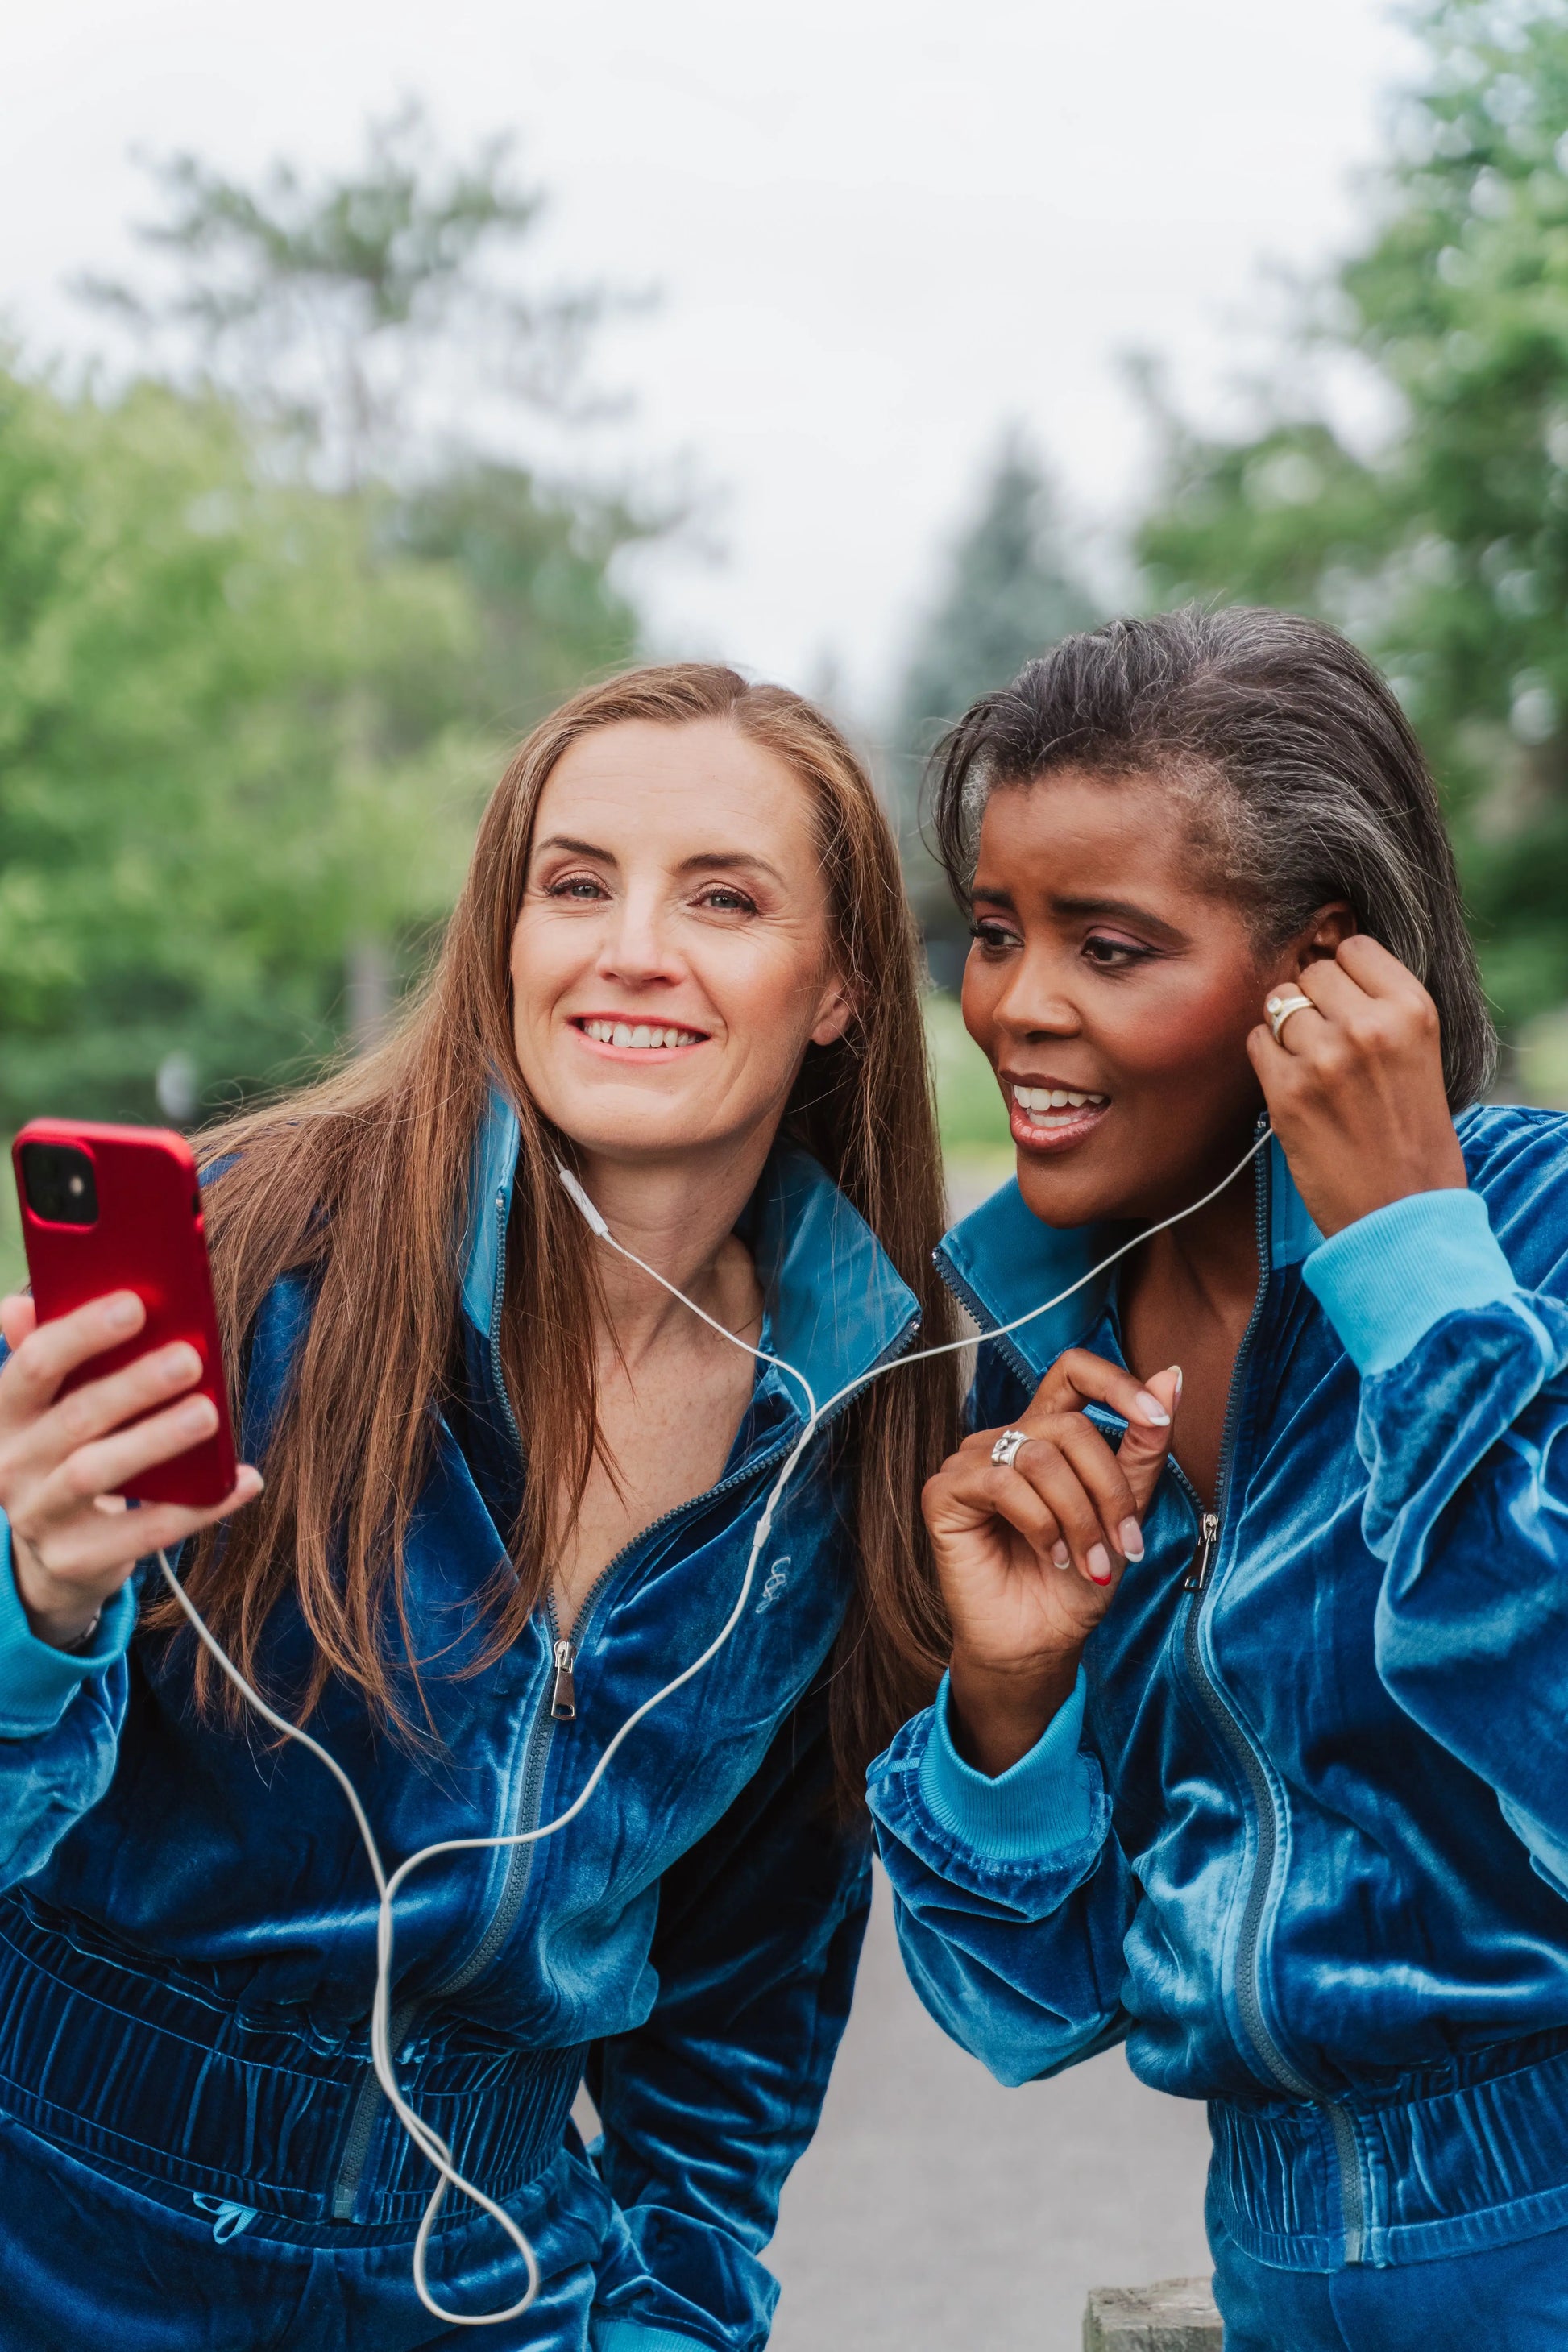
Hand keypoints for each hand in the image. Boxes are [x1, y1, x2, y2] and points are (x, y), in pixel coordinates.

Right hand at [0, 1292, 261, 1650]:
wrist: (54, 1552)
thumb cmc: (68, 1451)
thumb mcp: (52, 1405)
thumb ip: (50, 1354)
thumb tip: (22, 1300)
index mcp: (6, 1415)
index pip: (32, 1365)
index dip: (81, 1333)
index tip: (136, 1303)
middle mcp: (13, 1466)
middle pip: (75, 1418)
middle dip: (133, 1385)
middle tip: (189, 1358)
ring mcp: (41, 1517)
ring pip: (99, 1473)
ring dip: (156, 1440)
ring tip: (207, 1413)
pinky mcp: (78, 1559)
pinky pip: (144, 1534)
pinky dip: (198, 1508)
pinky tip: (243, 1480)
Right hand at [923, 1351, 1180, 1774]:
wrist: (1040, 1643)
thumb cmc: (1076, 1581)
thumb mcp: (1123, 1512)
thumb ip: (1142, 1449)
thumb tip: (1171, 1377)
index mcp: (1047, 1434)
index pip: (1073, 1369)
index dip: (1116, 1382)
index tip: (1158, 1417)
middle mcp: (1006, 1440)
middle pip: (1070, 1426)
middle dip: (1110, 1489)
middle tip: (1125, 1543)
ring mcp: (970, 1463)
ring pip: (1041, 1457)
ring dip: (1079, 1517)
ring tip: (1088, 1560)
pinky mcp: (944, 1493)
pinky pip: (1003, 1484)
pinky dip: (1040, 1525)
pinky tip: (1051, 1556)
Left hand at [1248, 935, 1466, 1238]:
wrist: (1403, 1211)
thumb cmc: (1413, 1134)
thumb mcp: (1423, 1053)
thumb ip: (1382, 1007)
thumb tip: (1326, 963)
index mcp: (1412, 1010)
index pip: (1354, 948)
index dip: (1344, 973)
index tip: (1346, 1000)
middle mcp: (1368, 1025)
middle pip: (1311, 972)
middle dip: (1312, 1001)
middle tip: (1327, 1041)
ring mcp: (1324, 1057)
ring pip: (1278, 1003)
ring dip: (1286, 1028)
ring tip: (1311, 1065)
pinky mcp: (1287, 1092)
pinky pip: (1256, 1042)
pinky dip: (1267, 1058)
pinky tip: (1293, 1086)